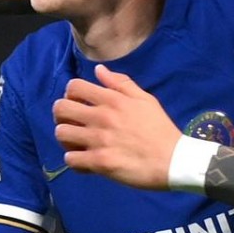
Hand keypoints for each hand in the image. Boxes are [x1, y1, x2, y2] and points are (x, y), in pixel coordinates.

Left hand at [53, 64, 182, 189]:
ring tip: (78, 143)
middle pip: (60, 108)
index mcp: (112, 99)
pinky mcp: (99, 162)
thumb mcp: (145, 99)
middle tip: (73, 123)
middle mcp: (101, 117)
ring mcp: (98, 140)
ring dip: (67, 138)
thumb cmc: (160, 129)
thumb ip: (121, 83)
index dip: (71, 94)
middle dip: (62, 115)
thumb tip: (99, 70)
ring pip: (61, 133)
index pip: (73, 86)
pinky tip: (85, 160)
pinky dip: (75, 160)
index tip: (80, 103)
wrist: (173, 160)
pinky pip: (70, 159)